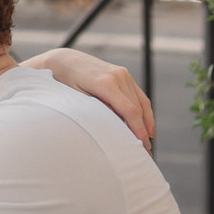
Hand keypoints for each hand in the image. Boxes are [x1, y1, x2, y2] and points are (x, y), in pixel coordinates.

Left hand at [34, 47, 155, 146]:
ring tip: (147, 143)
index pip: (129, 110)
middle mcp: (118, 76)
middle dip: (142, 131)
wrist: (65, 60)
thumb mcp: (77, 99)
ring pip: (140, 102)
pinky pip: (139, 95)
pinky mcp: (124, 74)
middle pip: (137, 108)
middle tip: (145, 152)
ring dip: (146, 123)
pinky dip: (144, 111)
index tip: (143, 146)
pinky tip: (148, 127)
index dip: (138, 130)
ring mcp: (122, 74)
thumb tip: (116, 126)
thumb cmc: (67, 82)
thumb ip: (97, 111)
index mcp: (105, 83)